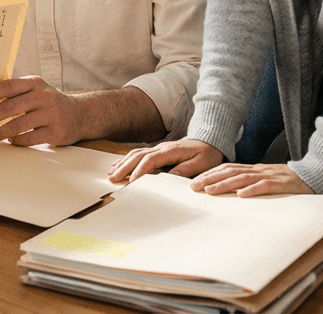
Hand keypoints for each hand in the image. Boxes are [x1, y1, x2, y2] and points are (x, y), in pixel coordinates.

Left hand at [0, 76, 82, 145]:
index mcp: (35, 83)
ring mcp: (51, 114)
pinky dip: (16, 141)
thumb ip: (16, 93)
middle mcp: (44, 96)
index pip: (8, 87)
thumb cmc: (49, 103)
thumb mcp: (36, 90)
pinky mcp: (56, 132)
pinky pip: (29, 138)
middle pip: (10, 107)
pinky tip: (9, 142)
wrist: (80, 114)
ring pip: (18, 125)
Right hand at [108, 138, 222, 182]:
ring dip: (123, 163)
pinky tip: (119, 166)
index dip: (139, 171)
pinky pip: (139, 153)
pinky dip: (127, 159)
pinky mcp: (158, 151)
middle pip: (138, 155)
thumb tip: (168, 178)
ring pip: (135, 153)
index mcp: (171, 151)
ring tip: (111, 175)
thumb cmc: (207, 154)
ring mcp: (159, 148)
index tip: (132, 182)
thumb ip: (185, 170)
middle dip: (124, 167)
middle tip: (113, 179)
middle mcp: (162, 147)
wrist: (211, 141)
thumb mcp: (201, 164)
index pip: (151, 160)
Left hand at [189, 163, 314, 196]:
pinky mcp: (282, 185)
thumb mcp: (266, 180)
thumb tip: (231, 191)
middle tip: (194, 187)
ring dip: (225, 184)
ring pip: (243, 178)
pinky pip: (265, 187)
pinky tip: (241, 196)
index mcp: (254, 169)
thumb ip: (251, 182)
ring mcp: (270, 176)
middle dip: (210, 178)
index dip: (210, 174)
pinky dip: (253, 190)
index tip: (195, 181)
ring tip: (210, 191)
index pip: (228, 169)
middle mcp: (259, 170)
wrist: (314, 175)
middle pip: (230, 172)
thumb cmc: (288, 182)